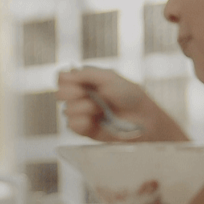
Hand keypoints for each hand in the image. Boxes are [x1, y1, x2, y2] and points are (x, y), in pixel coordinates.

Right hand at [57, 67, 187, 142]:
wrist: (143, 117)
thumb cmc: (130, 95)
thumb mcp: (109, 77)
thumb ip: (86, 74)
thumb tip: (63, 75)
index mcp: (84, 82)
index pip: (62, 78)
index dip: (66, 79)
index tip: (80, 81)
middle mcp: (80, 97)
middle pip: (59, 94)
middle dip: (72, 93)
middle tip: (88, 94)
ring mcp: (82, 114)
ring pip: (66, 110)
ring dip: (84, 107)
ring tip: (101, 109)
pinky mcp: (86, 130)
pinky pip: (72, 125)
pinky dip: (82, 121)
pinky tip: (94, 119)